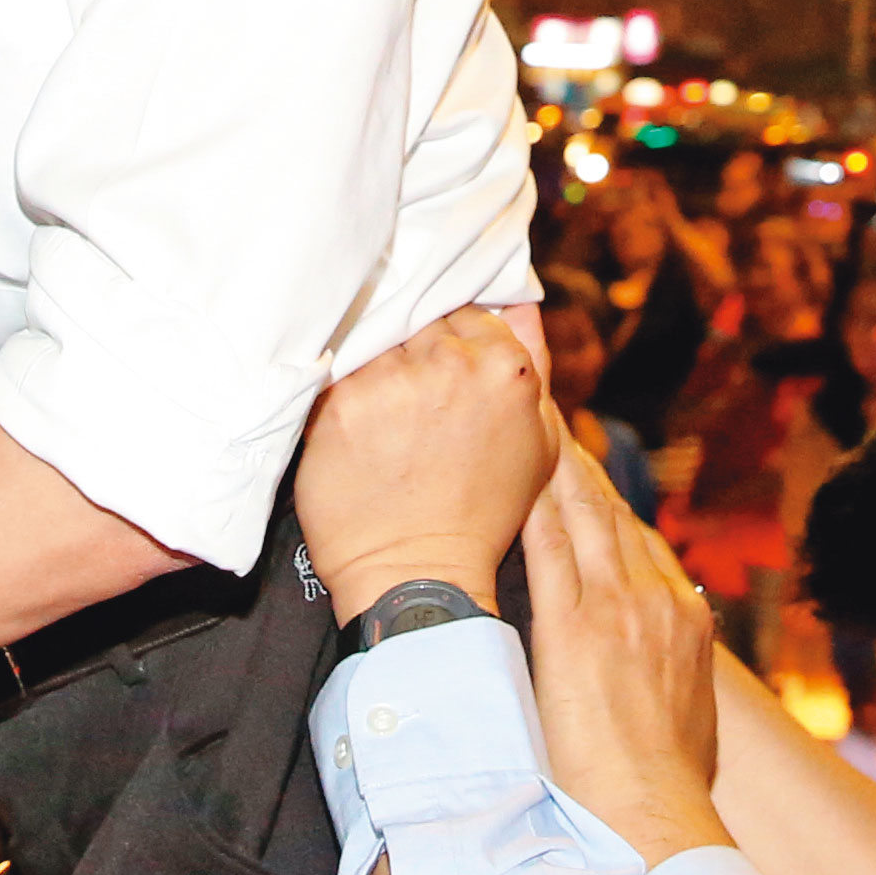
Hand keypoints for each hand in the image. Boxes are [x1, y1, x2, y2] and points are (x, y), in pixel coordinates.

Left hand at [297, 309, 556, 619]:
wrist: (417, 574)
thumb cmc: (481, 515)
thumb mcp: (537, 443)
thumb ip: (532, 363)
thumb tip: (517, 300)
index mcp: (504, 368)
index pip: (467, 312)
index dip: (451, 340)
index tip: (439, 369)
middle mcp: (450, 364)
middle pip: (420, 320)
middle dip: (414, 350)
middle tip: (409, 398)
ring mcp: (392, 379)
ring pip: (377, 341)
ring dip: (377, 370)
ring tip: (382, 419)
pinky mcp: (343, 400)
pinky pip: (338, 371)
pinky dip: (344, 394)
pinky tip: (354, 428)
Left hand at [521, 442, 726, 867]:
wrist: (658, 818)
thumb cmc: (668, 791)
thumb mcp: (688, 724)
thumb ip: (675, 685)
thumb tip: (669, 684)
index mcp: (685, 624)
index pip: (640, 543)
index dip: (608, 503)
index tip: (587, 473)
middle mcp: (658, 602)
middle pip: (612, 515)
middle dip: (580, 465)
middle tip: (550, 419)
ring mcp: (619, 609)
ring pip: (583, 515)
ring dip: (556, 465)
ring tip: (531, 424)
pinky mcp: (576, 627)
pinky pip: (551, 548)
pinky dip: (535, 505)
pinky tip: (515, 475)